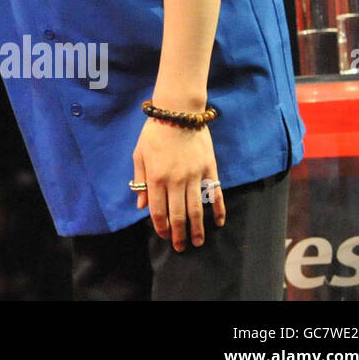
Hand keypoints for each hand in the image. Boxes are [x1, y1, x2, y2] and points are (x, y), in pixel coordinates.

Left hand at [131, 119, 225, 251]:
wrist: (178, 112)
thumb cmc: (154, 132)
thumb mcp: (139, 154)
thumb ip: (140, 180)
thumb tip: (141, 205)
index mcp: (156, 177)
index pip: (159, 210)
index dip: (161, 227)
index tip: (164, 236)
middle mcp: (176, 180)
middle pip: (179, 215)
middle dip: (179, 234)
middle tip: (182, 247)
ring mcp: (195, 176)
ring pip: (197, 209)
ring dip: (198, 228)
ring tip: (198, 242)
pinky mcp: (210, 170)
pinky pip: (216, 195)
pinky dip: (219, 211)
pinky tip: (219, 223)